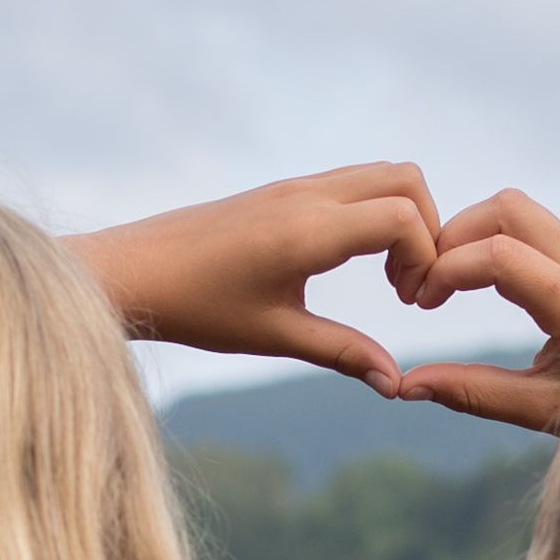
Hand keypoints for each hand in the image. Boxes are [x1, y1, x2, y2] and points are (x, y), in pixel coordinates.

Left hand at [66, 166, 441, 390]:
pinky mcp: (281, 190)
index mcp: (308, 229)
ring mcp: (293, 186)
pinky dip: (372, 214)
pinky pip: (349, 184)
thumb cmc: (196, 308)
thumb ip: (342, 352)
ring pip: (379, 175)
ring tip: (386, 278)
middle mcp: (306, 195)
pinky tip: (349, 263)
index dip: (426, 257)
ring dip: (401, 220)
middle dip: (427, 230)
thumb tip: (394, 384)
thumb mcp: (274, 335)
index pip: (404, 216)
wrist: (131, 272)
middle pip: (405, 179)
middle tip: (407, 287)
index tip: (410, 303)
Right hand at [384, 189, 559, 436]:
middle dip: (454, 235)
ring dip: (471, 232)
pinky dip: (490, 238)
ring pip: (515, 208)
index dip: (447, 270)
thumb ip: (475, 393)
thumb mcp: (540, 408)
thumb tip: (407, 386)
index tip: (423, 302)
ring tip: (445, 279)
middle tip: (428, 282)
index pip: (499, 255)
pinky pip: (528, 226)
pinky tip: (474, 281)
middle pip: (506, 209)